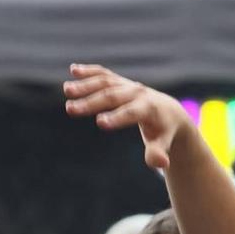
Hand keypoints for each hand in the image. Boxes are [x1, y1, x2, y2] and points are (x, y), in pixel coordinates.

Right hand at [64, 65, 190, 168]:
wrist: (168, 111)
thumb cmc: (162, 131)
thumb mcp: (162, 142)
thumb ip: (158, 152)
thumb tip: (161, 164)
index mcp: (148, 108)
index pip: (132, 112)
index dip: (117, 117)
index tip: (100, 122)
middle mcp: (137, 92)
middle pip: (113, 96)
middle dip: (91, 102)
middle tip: (70, 109)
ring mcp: (127, 85)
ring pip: (105, 82)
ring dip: (86, 85)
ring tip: (67, 90)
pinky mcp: (119, 81)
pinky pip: (104, 74)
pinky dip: (89, 71)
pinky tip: (73, 69)